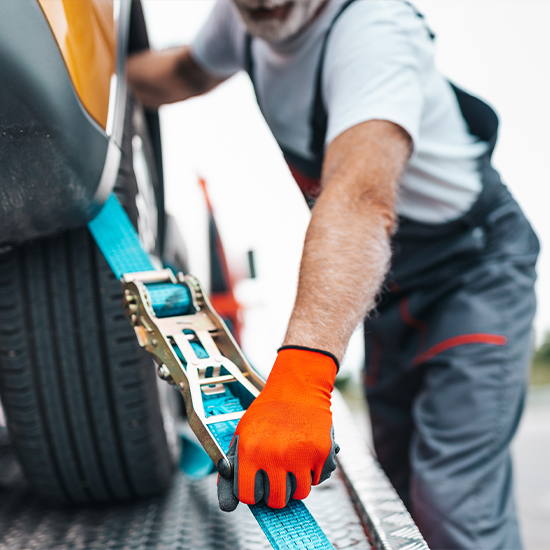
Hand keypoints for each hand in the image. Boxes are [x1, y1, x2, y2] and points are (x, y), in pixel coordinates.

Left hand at [217, 346, 338, 510]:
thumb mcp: (243, 435)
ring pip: (299, 494)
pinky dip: (313, 471)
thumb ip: (233, 470)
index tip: (257, 483)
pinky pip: (317, 480)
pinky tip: (305, 452)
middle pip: (277, 501)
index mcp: (250, 451)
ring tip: (292, 460)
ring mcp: (300, 455)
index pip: (249, 497)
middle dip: (276, 491)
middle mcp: (274, 455)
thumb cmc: (267, 413)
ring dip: (296, 483)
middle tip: (277, 472)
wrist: (297, 388)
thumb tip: (228, 506)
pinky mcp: (321, 452)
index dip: (253, 492)